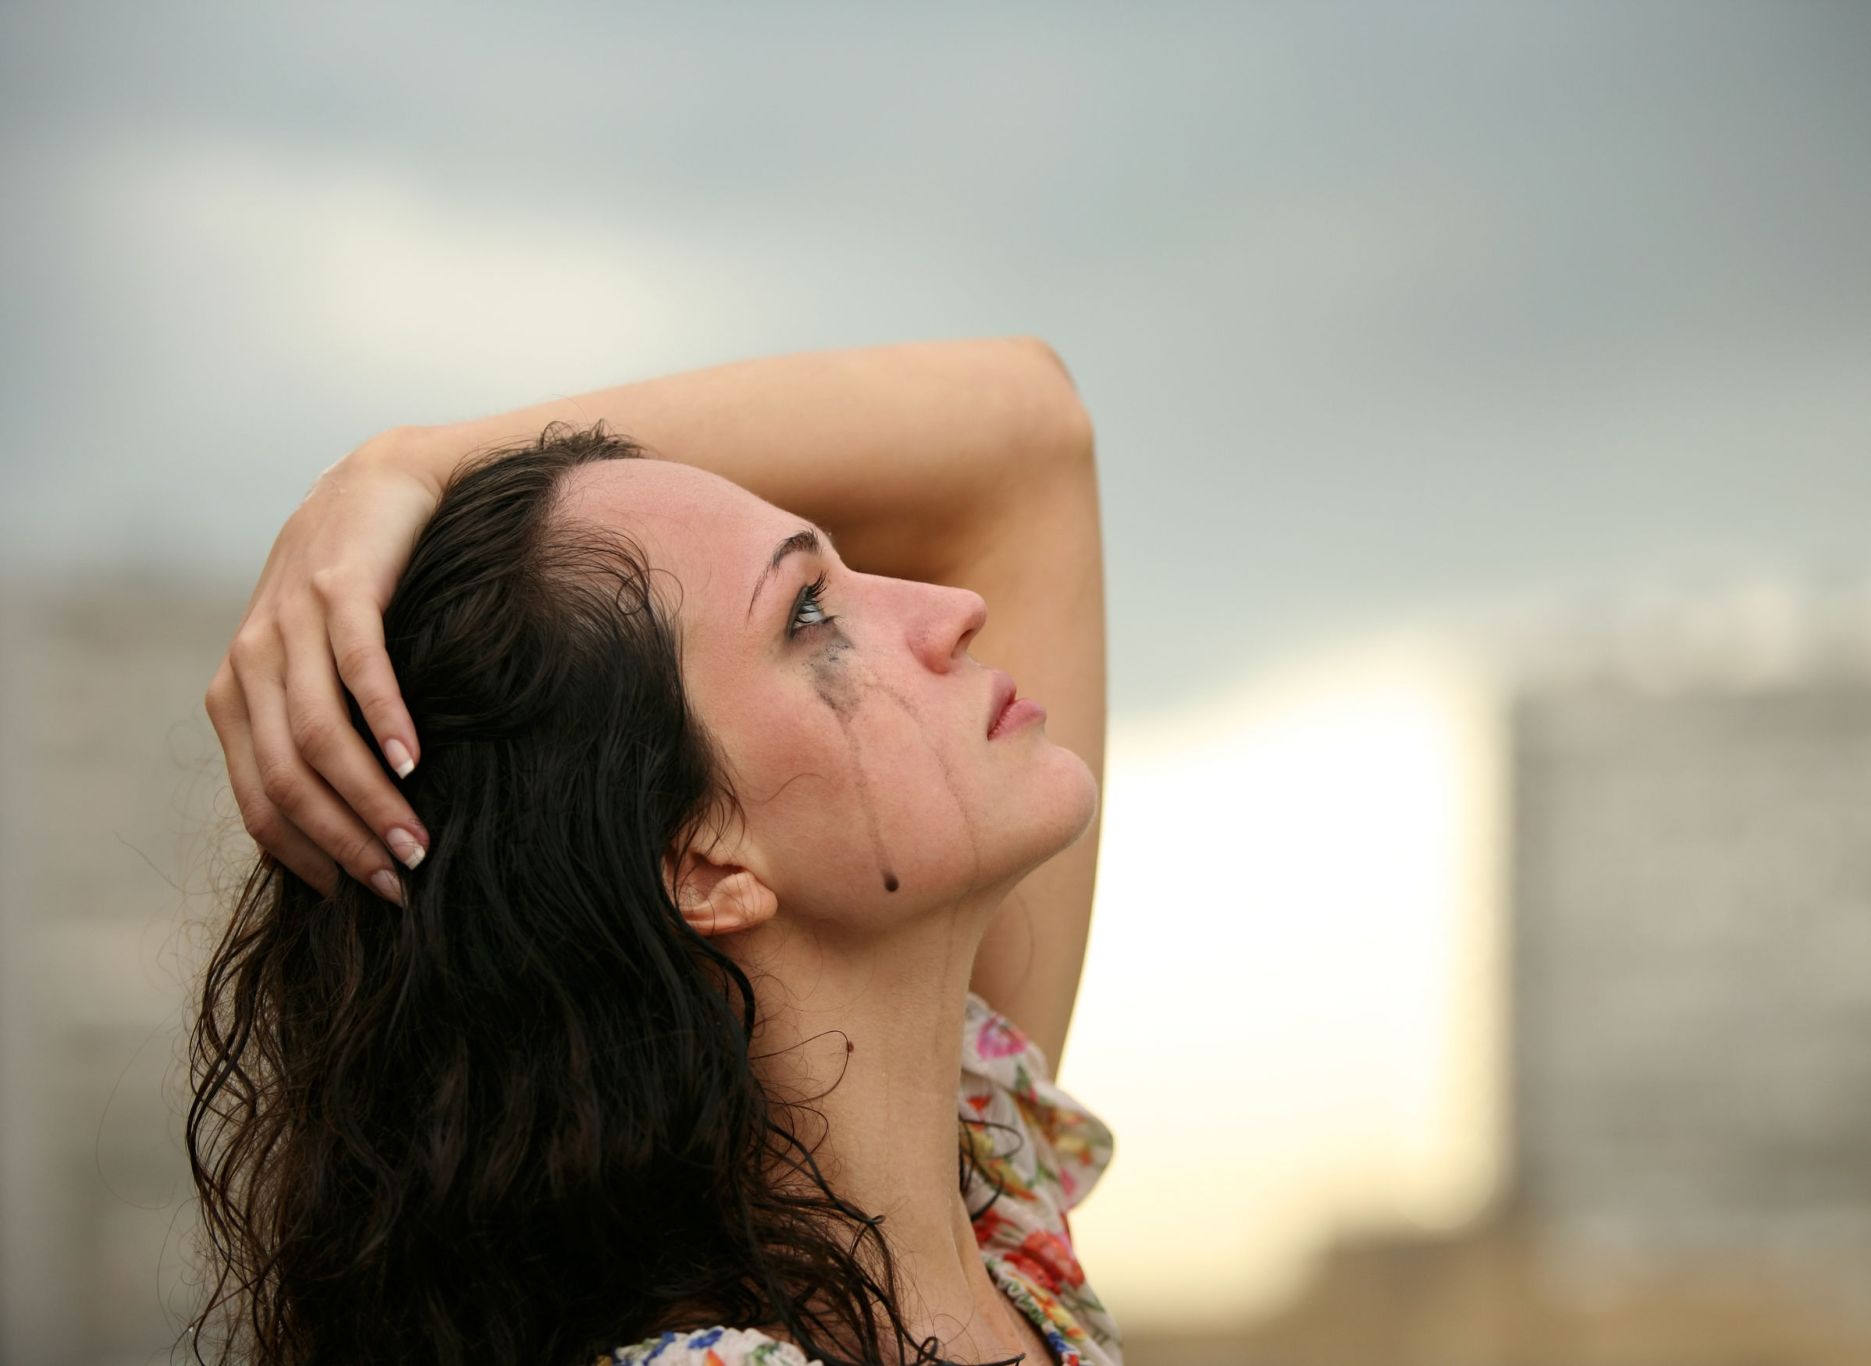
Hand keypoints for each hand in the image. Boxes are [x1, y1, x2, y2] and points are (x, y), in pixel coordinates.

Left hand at [204, 433, 442, 902]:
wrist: (379, 485)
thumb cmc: (359, 591)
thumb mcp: (317, 665)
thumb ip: (313, 729)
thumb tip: (345, 829)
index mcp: (235, 692)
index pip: (257, 800)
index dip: (307, 856)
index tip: (360, 893)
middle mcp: (248, 660)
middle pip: (285, 778)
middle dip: (343, 840)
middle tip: (399, 881)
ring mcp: (289, 620)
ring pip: (317, 734)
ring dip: (368, 797)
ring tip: (416, 840)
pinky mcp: (337, 586)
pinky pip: (356, 667)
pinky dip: (384, 721)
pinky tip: (415, 761)